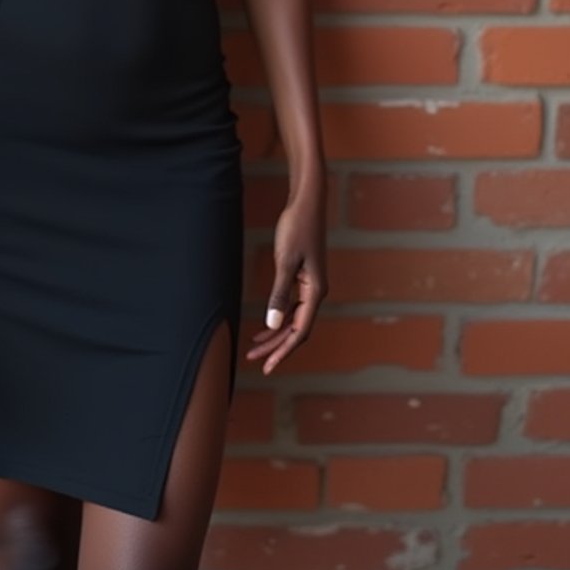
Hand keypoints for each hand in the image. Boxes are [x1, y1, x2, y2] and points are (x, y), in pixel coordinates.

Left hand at [246, 186, 327, 374]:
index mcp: (315, 292)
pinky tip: (267, 324)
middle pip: (297, 329)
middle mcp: (316, 292)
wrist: (307, 203)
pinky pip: (293, 307)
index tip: (267, 366)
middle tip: (253, 358)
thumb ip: (278, 294)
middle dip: (276, 346)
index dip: (283, 351)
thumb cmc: (297, 228)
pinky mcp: (305, 277)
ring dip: (276, 334)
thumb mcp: (284, 262)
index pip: (300, 332)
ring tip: (255, 346)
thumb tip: (273, 325)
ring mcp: (311, 285)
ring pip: (294, 319)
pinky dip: (280, 318)